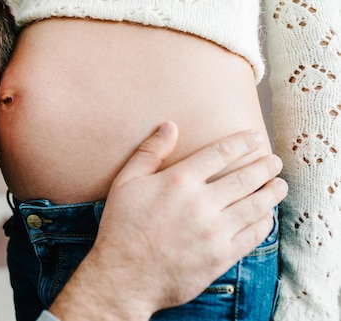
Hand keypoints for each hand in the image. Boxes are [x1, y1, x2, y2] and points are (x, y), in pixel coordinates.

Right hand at [49, 121, 286, 320]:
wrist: (124, 275)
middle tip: (275, 161)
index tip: (255, 137)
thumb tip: (169, 126)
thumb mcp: (125, 182)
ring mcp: (214, 231)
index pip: (219, 153)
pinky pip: (252, 235)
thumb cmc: (122, 226)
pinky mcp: (221, 256)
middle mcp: (201, 203)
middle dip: (265, 166)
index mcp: (178, 181)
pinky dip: (264, 223)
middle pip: (245, 178)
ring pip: (255, 206)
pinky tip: (266, 216)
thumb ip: (149, 152)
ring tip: (280, 185)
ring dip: (272, 192)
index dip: (241, 142)